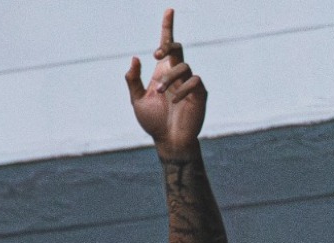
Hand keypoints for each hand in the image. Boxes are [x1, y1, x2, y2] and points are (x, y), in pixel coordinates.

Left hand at [126, 9, 203, 156]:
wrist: (167, 140)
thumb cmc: (153, 121)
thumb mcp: (137, 100)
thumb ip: (133, 80)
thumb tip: (134, 58)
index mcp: (162, 72)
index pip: (167, 46)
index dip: (167, 27)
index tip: (168, 10)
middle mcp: (177, 74)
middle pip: (177, 48)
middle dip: (168, 46)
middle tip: (157, 55)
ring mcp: (190, 82)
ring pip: (183, 66)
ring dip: (169, 78)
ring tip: (160, 93)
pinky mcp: (200, 92)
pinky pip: (194, 81)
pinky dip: (182, 89)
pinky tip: (174, 101)